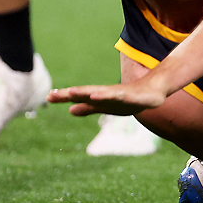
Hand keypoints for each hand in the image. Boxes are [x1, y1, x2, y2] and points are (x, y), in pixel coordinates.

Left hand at [48, 80, 165, 116]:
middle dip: (69, 93)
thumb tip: (69, 110)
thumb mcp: (106, 106)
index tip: (49, 95)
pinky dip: (107, 95)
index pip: (79, 95)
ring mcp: (119, 93)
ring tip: (72, 92)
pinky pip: (118, 95)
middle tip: (53, 94)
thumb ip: (88, 108)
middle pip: (85, 92)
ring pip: (99, 92)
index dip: (64, 96)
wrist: (153, 92)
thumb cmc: (129, 99)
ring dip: (85, 92)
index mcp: (100, 97)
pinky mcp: (131, 95)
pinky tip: (97, 95)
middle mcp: (106, 93)